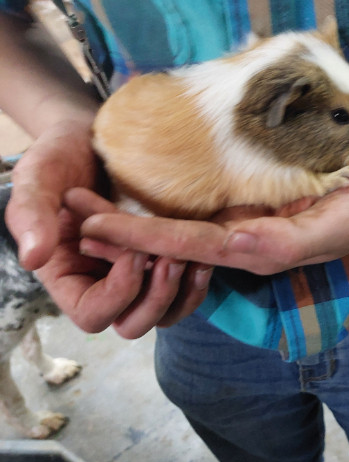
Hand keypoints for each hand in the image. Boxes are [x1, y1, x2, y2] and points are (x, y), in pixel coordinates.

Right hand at [6, 126, 211, 337]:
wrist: (94, 137)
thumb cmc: (61, 156)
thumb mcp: (38, 178)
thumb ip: (31, 215)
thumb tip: (33, 259)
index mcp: (69, 278)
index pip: (94, 314)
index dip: (118, 292)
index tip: (133, 250)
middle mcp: (103, 285)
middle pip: (133, 324)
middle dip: (156, 295)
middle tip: (171, 256)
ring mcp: (138, 276)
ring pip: (166, 313)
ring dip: (182, 290)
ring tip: (190, 253)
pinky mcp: (163, 259)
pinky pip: (186, 288)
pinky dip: (198, 276)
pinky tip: (204, 247)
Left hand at [78, 157, 348, 275]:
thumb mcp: (335, 225)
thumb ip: (289, 241)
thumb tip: (236, 245)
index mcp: (257, 251)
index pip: (188, 246)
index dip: (140, 239)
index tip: (95, 226)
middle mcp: (242, 244)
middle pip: (170, 242)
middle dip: (121, 232)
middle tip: (70, 212)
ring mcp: (242, 229)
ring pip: (178, 230)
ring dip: (132, 220)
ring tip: (87, 204)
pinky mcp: (245, 211)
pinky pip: (197, 213)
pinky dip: (160, 209)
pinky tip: (133, 197)